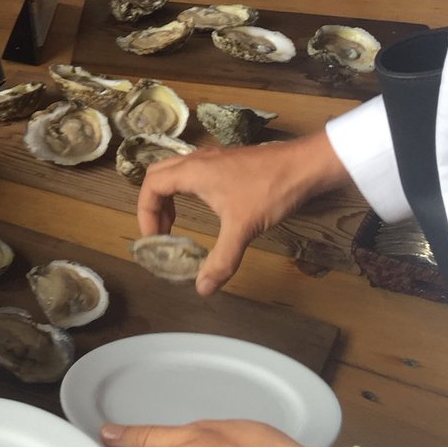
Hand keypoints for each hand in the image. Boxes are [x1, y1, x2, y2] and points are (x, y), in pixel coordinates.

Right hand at [136, 132, 349, 294]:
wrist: (302, 166)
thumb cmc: (268, 191)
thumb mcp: (242, 228)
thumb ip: (221, 260)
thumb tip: (202, 289)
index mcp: (191, 172)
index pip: (151, 187)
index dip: (145, 213)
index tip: (154, 238)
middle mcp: (195, 160)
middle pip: (156, 175)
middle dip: (152, 204)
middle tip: (161, 231)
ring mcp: (210, 158)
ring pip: (173, 171)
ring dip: (167, 196)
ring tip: (174, 222)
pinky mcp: (224, 160)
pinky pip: (189, 171)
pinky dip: (183, 190)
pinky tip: (200, 207)